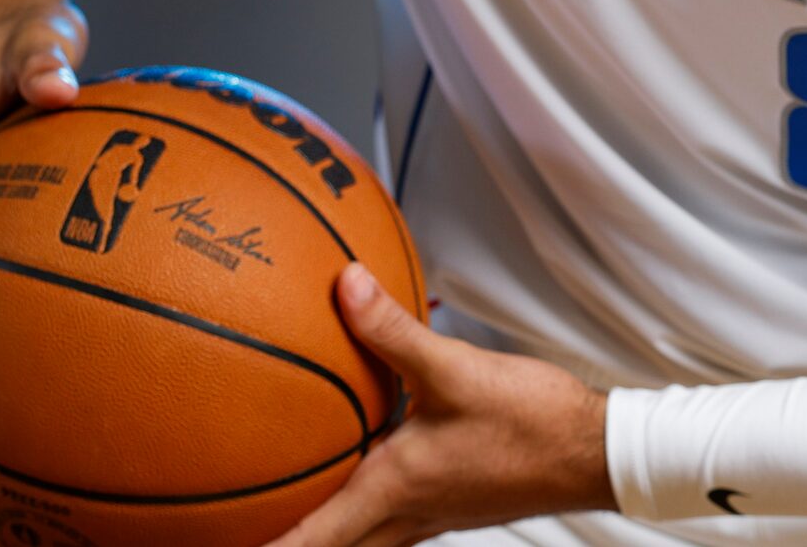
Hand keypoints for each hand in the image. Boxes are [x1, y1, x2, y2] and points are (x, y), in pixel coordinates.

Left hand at [262, 264, 614, 546]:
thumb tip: (344, 285)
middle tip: (235, 524)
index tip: (216, 540)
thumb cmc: (530, 424)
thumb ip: (393, 330)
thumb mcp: (454, 368)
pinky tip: (360, 449)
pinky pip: (384, 511)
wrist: (590, 450)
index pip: (310, 541)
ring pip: (356, 537)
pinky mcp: (445, 498)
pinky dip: (356, 493)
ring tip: (284, 498)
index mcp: (392, 491)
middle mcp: (402, 514)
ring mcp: (425, 513)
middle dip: (284, 541)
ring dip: (319, 524)